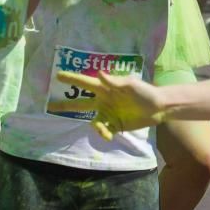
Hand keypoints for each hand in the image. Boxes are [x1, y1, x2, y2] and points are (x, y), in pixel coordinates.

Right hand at [49, 71, 166, 140]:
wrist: (158, 108)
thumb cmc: (145, 92)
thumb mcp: (131, 85)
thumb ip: (115, 82)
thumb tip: (99, 74)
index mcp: (106, 88)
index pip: (85, 83)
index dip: (72, 79)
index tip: (58, 75)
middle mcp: (103, 100)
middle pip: (80, 103)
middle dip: (65, 105)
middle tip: (50, 106)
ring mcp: (108, 113)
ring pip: (93, 121)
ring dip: (96, 127)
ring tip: (104, 131)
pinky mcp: (114, 124)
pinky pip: (103, 130)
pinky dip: (105, 134)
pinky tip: (110, 136)